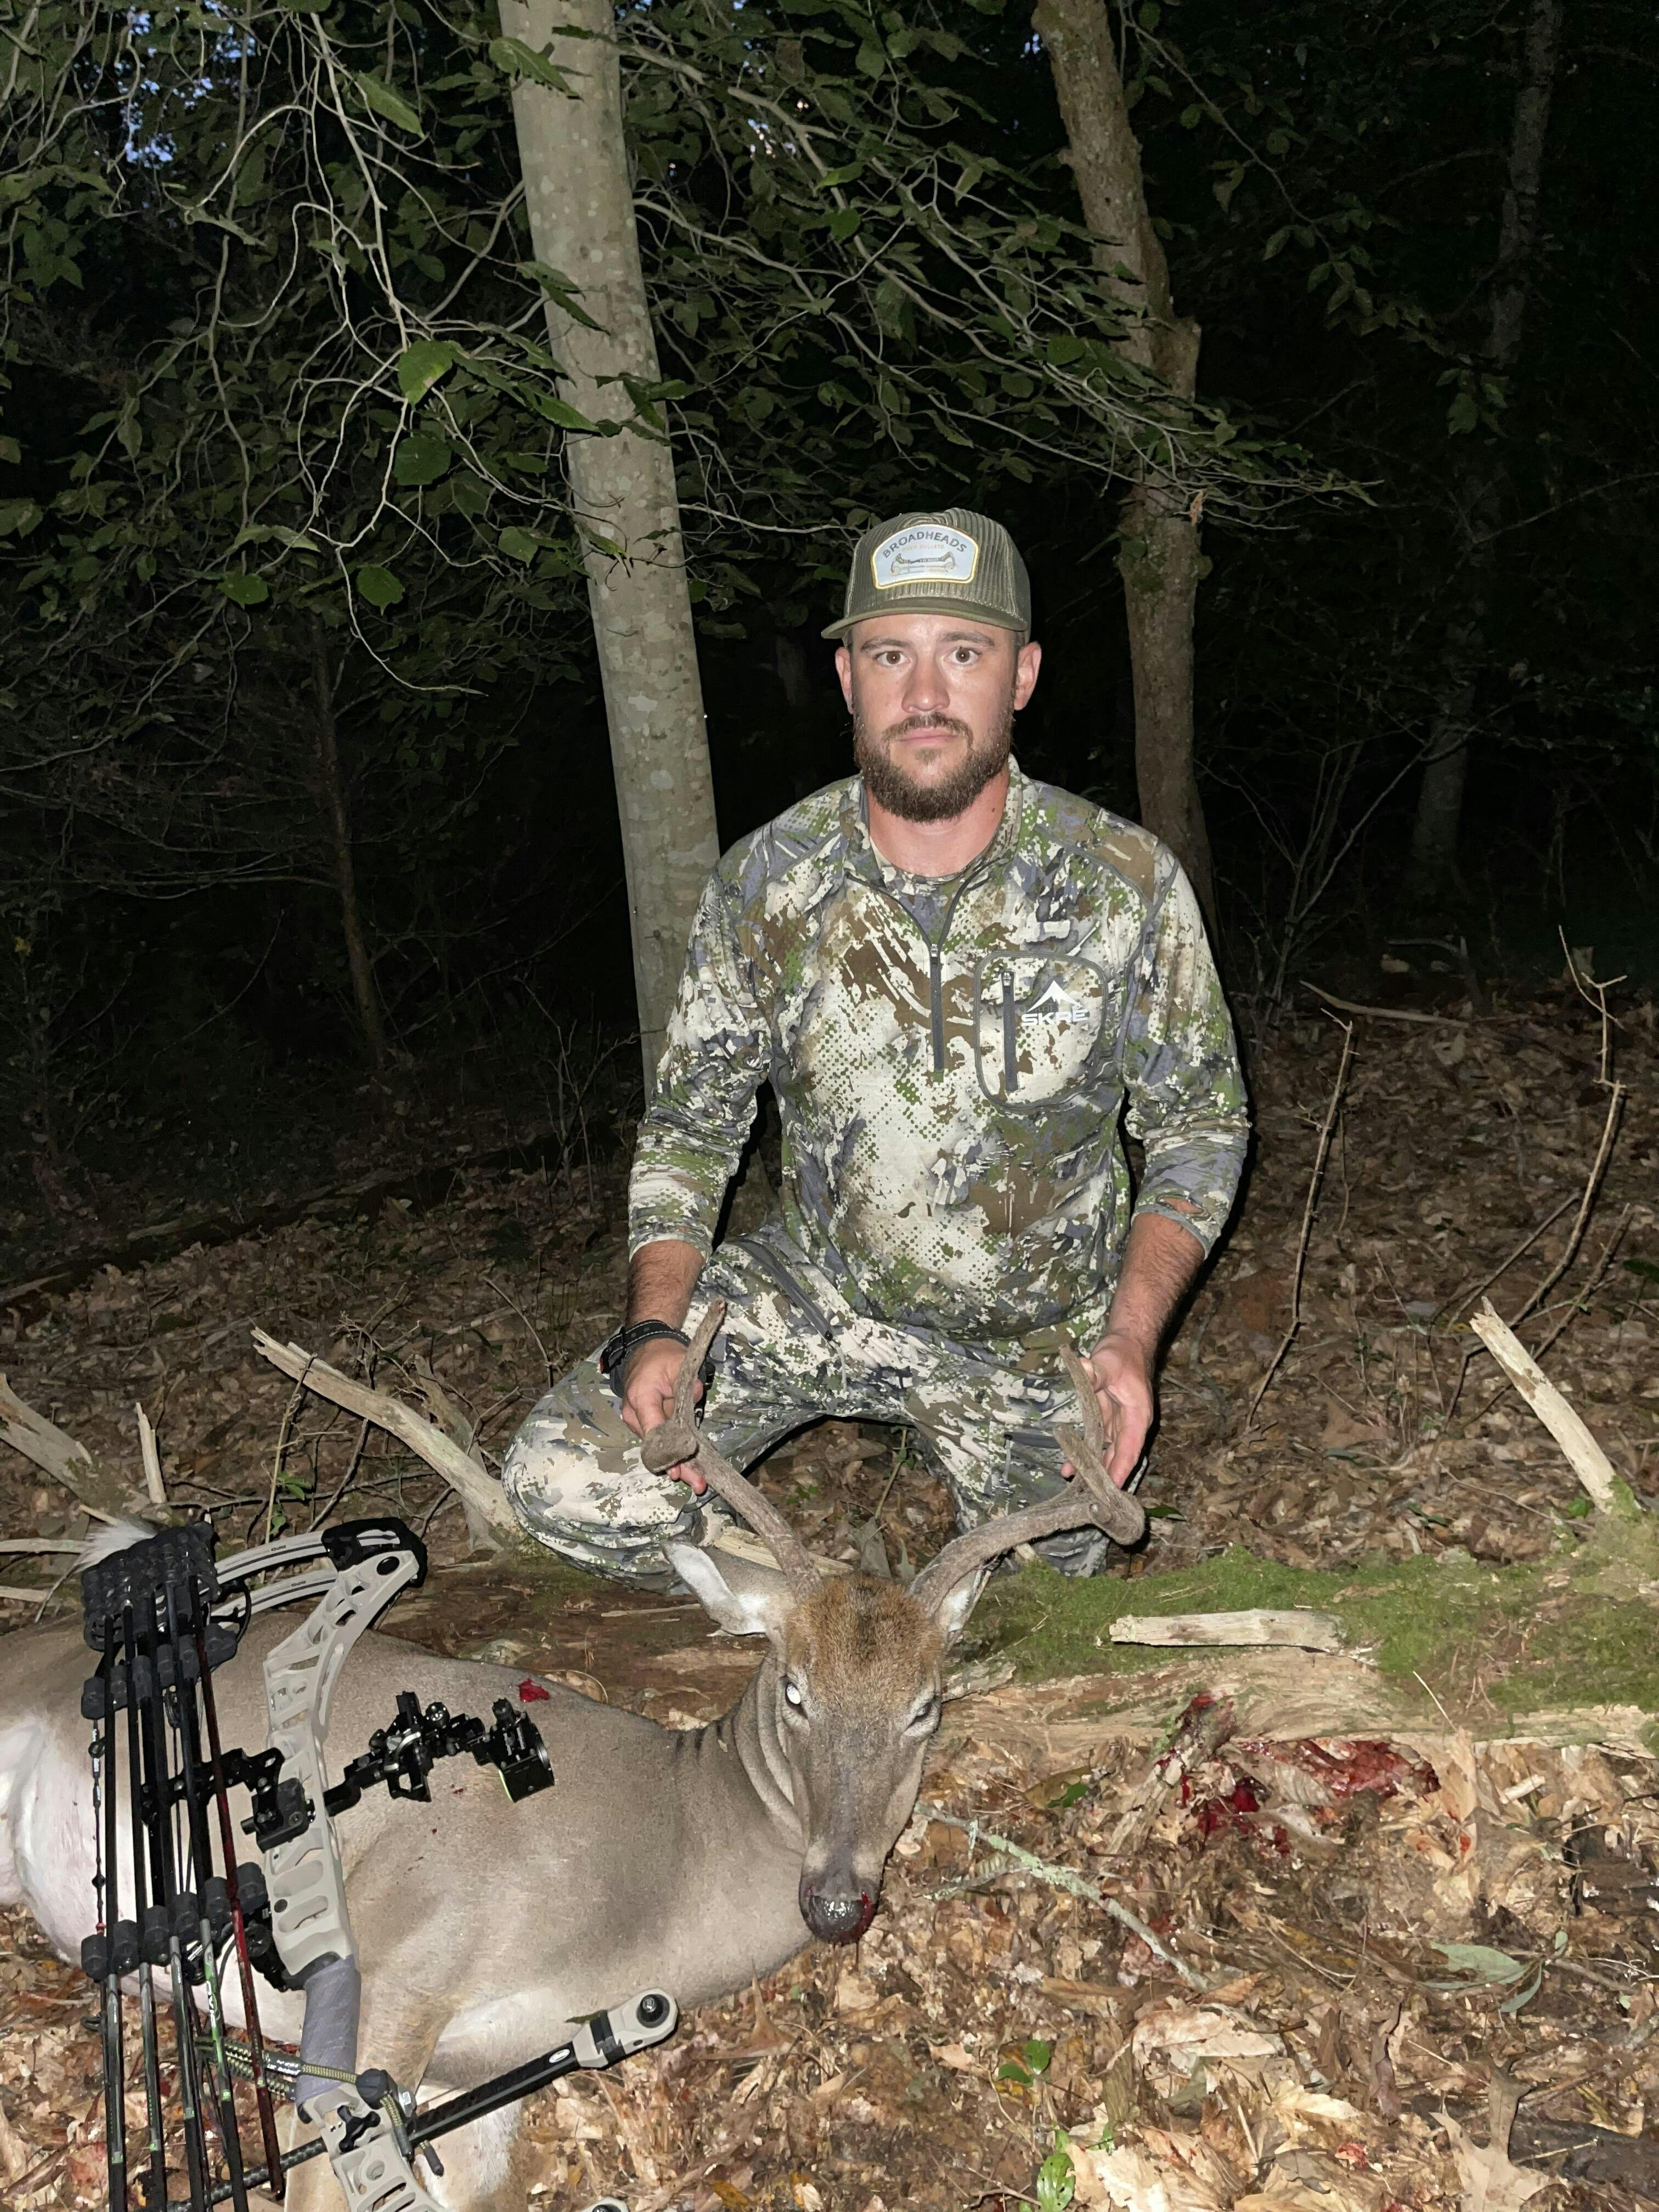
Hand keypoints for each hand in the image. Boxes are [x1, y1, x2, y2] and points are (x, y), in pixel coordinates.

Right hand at [617, 1337, 706, 1492]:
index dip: (667, 1451)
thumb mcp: (678, 1361)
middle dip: (676, 1466)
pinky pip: (660, 1441)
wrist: (647, 1350)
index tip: (678, 1469)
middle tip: (697, 1484)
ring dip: (677, 1463)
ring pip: (658, 1447)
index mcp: (641, 1398)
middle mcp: (635, 1414)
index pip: (653, 1430)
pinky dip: (674, 1453)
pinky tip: (691, 1468)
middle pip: (656, 1446)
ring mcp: (639, 1421)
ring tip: (698, 1481)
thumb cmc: (662, 1356)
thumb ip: (688, 1380)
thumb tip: (697, 1394)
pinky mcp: (647, 1423)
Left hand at [1063, 1329, 1154, 1488]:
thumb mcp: (1109, 1362)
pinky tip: (1069, 1465)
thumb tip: (1083, 1368)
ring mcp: (1118, 1424)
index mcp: (1137, 1417)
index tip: (1111, 1490)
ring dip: (1091, 1468)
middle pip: (1119, 1457)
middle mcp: (1130, 1426)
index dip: (1120, 1470)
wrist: (1126, 1344)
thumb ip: (1096, 1371)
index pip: (1130, 1449)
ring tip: (1072, 1483)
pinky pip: (1097, 1442)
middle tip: (1087, 1497)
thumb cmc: (1122, 1355)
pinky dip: (1085, 1454)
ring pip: (1107, 1453)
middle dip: (1104, 1477)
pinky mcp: (1107, 1421)